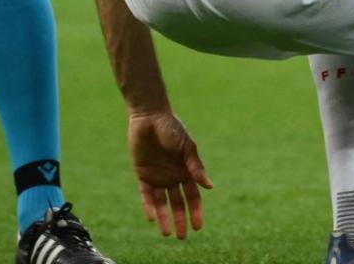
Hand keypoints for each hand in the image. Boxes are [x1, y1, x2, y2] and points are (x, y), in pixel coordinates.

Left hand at [128, 111, 213, 238]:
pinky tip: (152, 218)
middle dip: (180, 220)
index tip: (198, 227)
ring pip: (162, 203)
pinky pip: (146, 195)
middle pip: (178, 203)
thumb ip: (196, 168)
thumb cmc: (172, 128)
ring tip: (167, 233)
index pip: (193, 196)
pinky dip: (149, 207)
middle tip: (181, 237)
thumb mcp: (187, 148)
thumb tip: (209, 187)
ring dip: (165, 217)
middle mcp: (173, 176)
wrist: (150, 117)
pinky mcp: (143, 174)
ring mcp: (158, 177)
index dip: (196, 211)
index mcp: (187, 171)